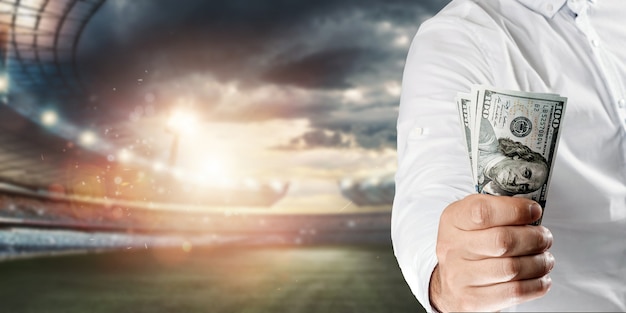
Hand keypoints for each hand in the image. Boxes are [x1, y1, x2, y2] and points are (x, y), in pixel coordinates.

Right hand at [430, 194, 553, 311]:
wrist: (449, 284)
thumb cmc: (468, 246)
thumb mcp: (472, 220)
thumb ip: (497, 210)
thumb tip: (531, 210)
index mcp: (452, 221)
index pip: (483, 211)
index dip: (515, 210)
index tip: (533, 211)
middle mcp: (451, 248)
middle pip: (503, 241)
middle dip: (534, 238)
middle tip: (544, 237)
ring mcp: (459, 277)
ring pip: (512, 268)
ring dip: (539, 262)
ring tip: (544, 259)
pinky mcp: (472, 300)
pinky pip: (514, 292)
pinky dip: (536, 284)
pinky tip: (540, 278)